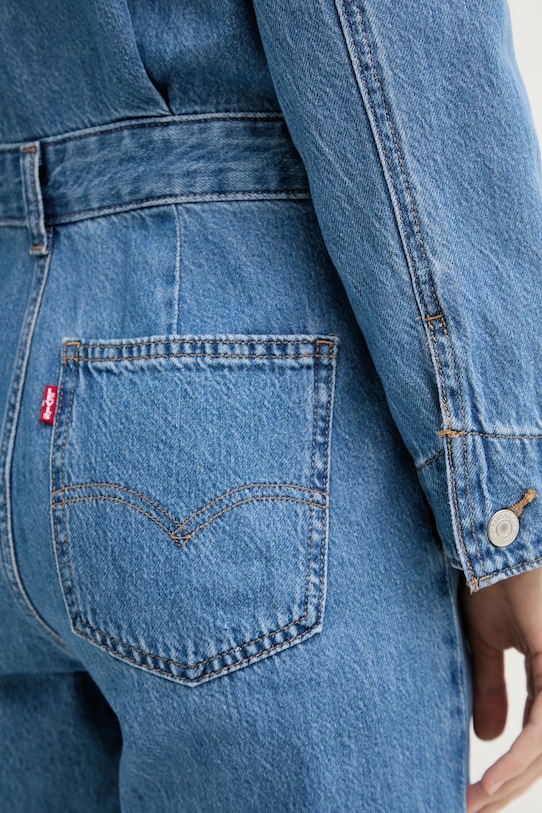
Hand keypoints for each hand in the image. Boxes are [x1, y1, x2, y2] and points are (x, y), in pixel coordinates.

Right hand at [461, 567, 541, 811]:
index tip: (469, 791)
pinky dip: (516, 761)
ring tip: (471, 803)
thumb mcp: (485, 641)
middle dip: (505, 786)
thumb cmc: (491, 577)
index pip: (535, 737)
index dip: (505, 768)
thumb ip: (490, 687)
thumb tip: (486, 737)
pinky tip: (488, 782)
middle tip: (468, 807)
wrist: (492, 538)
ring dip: (508, 783)